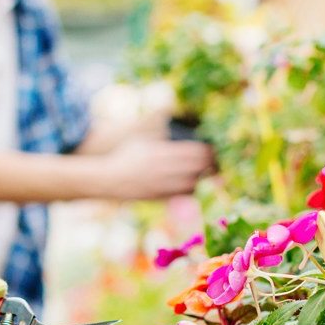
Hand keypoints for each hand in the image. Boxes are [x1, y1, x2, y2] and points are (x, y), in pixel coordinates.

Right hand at [99, 138, 213, 199]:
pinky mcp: (160, 196)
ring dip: (202, 178)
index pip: (195, 151)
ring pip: (194, 182)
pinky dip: (191, 189)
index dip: (208, 151)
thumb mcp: (142, 142)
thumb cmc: (126, 157)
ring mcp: (162, 184)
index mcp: (160, 152)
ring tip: (205, 173)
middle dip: (210, 164)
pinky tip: (192, 184)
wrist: (109, 179)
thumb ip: (160, 138)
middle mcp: (163, 168)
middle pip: (198, 167)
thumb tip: (176, 127)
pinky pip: (183, 195)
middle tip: (215, 162)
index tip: (212, 149)